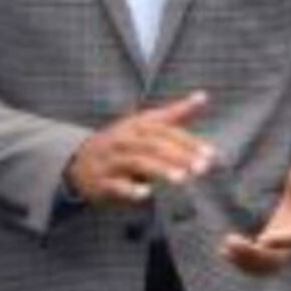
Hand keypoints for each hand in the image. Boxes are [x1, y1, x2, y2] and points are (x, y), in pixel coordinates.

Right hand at [66, 93, 214, 206]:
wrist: (79, 161)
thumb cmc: (122, 142)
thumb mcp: (144, 125)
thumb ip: (174, 113)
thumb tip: (203, 96)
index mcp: (136, 126)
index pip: (165, 131)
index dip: (188, 142)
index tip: (210, 154)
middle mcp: (123, 140)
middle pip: (153, 145)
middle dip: (178, 156)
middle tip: (201, 169)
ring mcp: (110, 160)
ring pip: (136, 162)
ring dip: (159, 170)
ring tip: (181, 179)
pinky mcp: (101, 180)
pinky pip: (114, 184)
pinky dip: (128, 189)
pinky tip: (145, 194)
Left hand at [221, 145, 290, 274]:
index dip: (284, 240)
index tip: (264, 240)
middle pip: (281, 257)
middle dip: (256, 255)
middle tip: (229, 242)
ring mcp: (288, 245)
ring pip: (269, 265)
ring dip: (246, 261)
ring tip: (225, 249)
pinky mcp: (276, 245)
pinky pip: (261, 262)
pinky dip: (244, 261)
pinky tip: (225, 252)